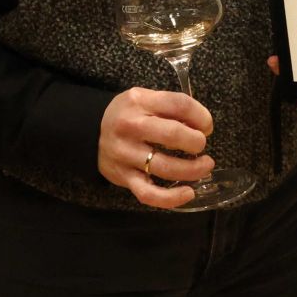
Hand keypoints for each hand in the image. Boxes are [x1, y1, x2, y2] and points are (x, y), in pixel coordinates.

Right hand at [97, 87, 214, 208]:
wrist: (90, 132)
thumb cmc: (128, 115)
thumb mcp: (145, 98)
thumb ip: (171, 107)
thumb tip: (203, 125)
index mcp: (140, 101)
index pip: (179, 104)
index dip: (201, 116)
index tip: (206, 126)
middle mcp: (131, 127)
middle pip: (172, 134)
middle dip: (196, 142)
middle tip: (201, 145)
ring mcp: (126, 154)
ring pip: (164, 166)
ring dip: (192, 169)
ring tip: (205, 166)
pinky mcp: (124, 178)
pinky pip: (148, 193)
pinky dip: (171, 198)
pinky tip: (188, 193)